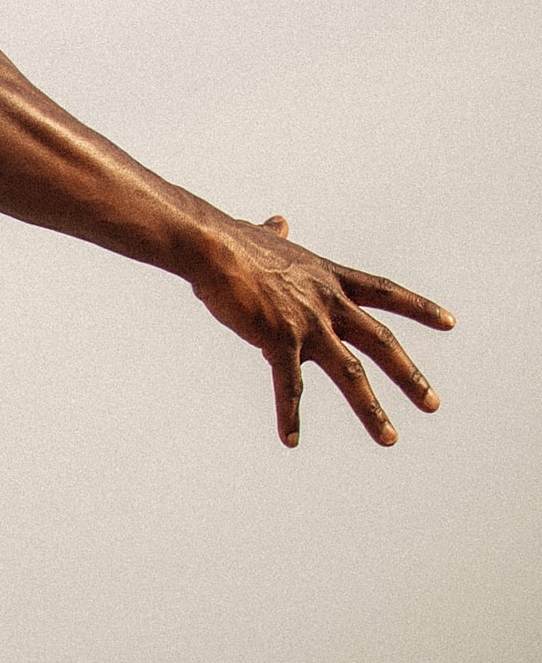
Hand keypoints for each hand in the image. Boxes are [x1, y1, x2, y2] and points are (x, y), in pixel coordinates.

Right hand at [191, 213, 454, 446]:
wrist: (212, 247)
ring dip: (371, 408)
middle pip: (381, 342)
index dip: (419, 308)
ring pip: (351, 372)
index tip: (449, 323)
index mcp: (328, 278)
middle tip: (433, 404)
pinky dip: (289, 415)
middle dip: (409, 375)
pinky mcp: (280, 340)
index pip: (385, 293)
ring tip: (389, 438)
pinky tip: (290, 440)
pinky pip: (289, 385)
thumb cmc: (231, 240)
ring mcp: (308, 323)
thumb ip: (277, 235)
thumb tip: (279, 223)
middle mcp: (328, 302)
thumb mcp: (265, 237)